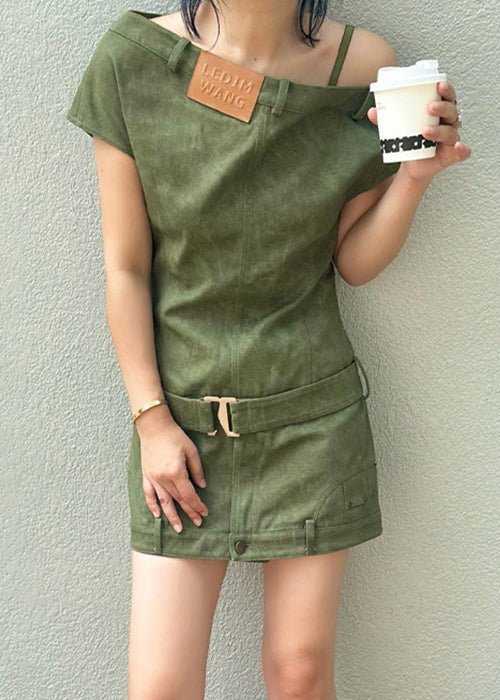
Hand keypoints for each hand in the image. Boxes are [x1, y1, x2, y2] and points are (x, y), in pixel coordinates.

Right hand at [138, 418, 208, 532]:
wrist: (154, 426)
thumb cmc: (174, 436)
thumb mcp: (191, 450)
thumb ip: (197, 470)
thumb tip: (202, 486)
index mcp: (176, 472)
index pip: (189, 495)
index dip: (197, 505)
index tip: (204, 512)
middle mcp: (163, 478)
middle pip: (178, 500)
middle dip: (189, 512)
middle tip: (197, 523)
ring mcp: (153, 478)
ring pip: (163, 501)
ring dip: (171, 516)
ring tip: (178, 528)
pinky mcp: (146, 475)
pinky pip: (148, 494)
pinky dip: (152, 505)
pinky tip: (157, 515)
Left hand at [368, 80, 471, 183]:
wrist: (413, 164)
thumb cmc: (410, 139)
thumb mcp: (398, 128)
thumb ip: (386, 120)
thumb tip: (372, 112)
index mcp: (439, 110)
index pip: (447, 96)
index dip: (446, 89)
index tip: (439, 85)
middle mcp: (448, 122)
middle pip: (451, 110)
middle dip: (442, 107)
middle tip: (429, 107)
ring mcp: (451, 138)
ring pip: (450, 131)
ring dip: (440, 130)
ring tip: (425, 130)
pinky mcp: (452, 155)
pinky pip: (462, 152)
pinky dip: (462, 149)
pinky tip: (457, 146)